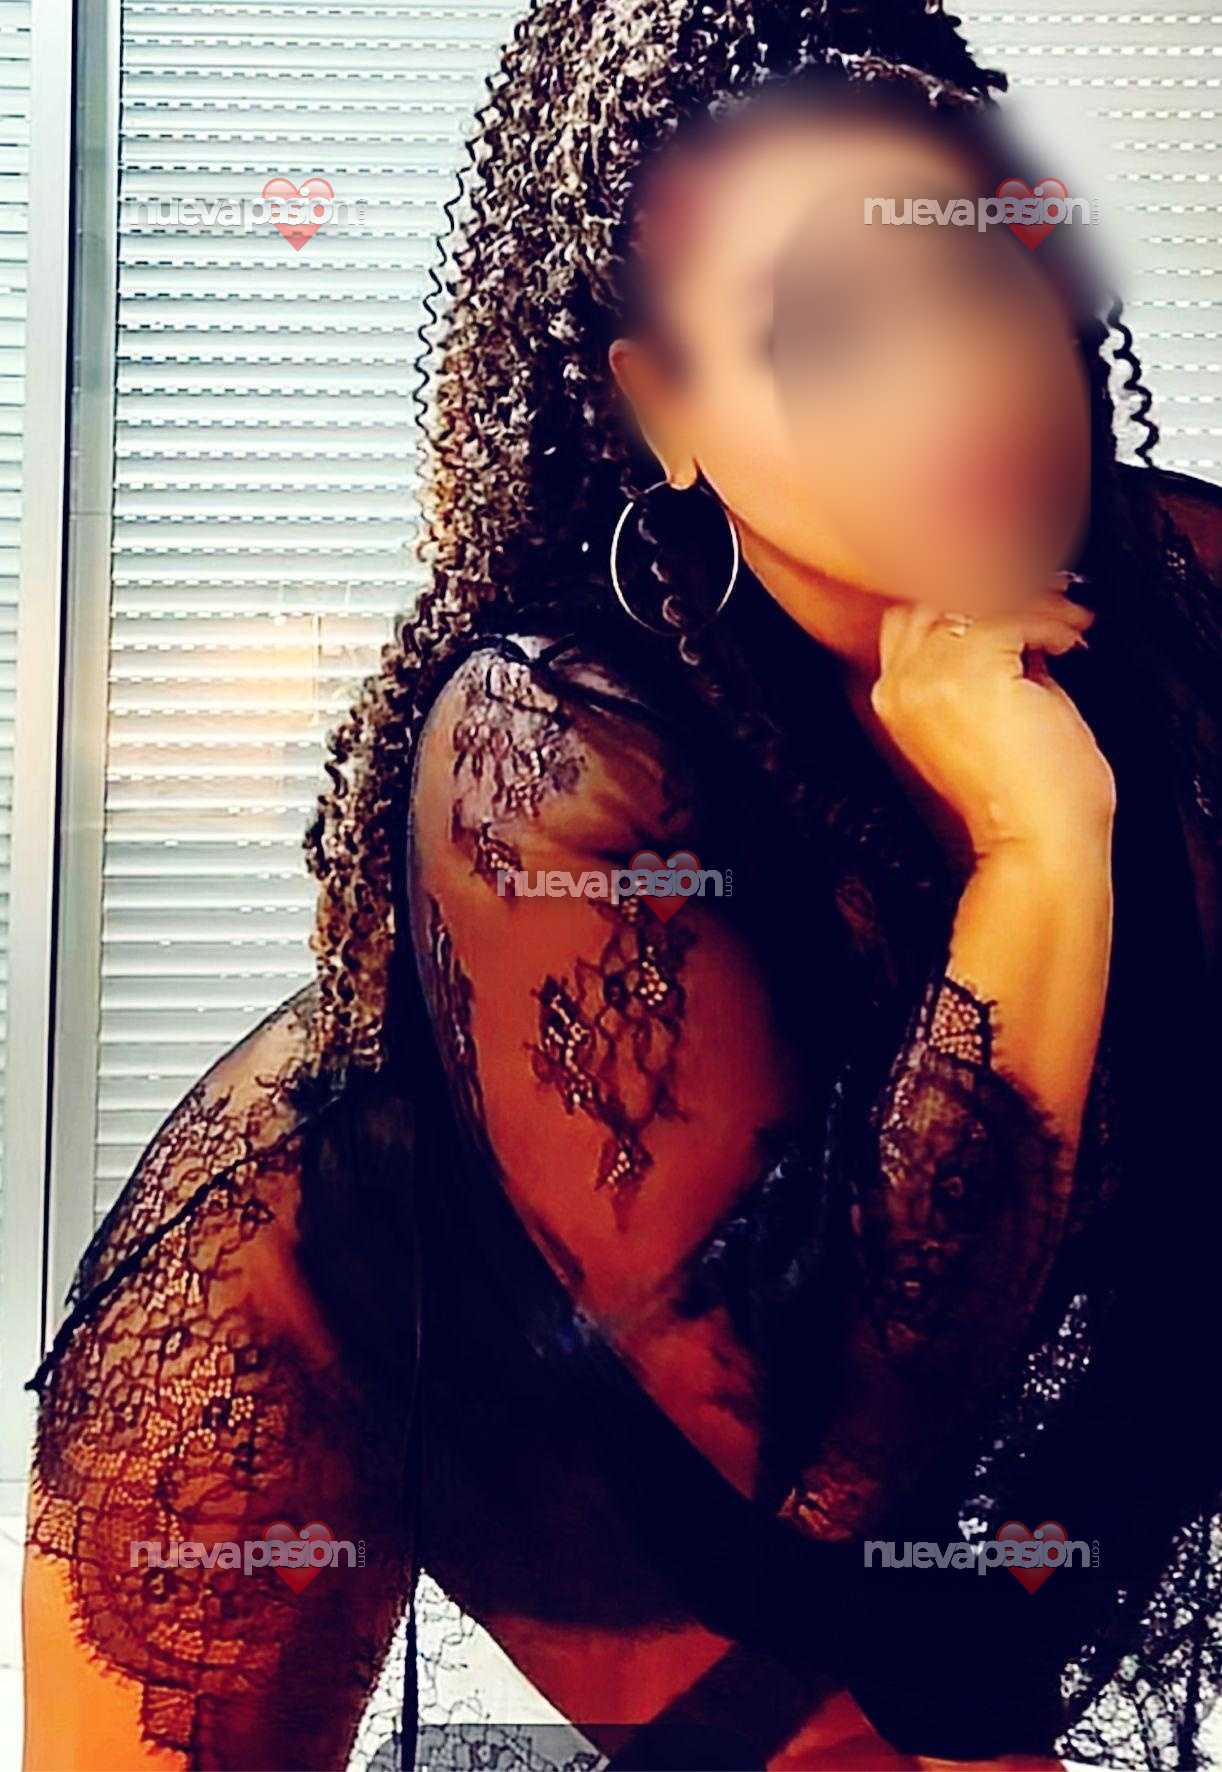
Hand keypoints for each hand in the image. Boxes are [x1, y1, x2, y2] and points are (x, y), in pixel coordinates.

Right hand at [869, 576, 1114, 858]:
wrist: (1035, 842)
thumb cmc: (1023, 797)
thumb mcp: (990, 717)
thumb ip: (986, 668)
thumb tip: (1016, 622)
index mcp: (896, 699)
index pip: (915, 620)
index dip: (968, 606)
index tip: (1020, 607)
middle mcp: (901, 685)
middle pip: (936, 599)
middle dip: (995, 596)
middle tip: (1048, 603)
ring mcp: (929, 676)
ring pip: (979, 601)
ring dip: (1033, 605)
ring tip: (1069, 625)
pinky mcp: (969, 671)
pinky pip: (1016, 616)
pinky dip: (1054, 622)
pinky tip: (1073, 643)